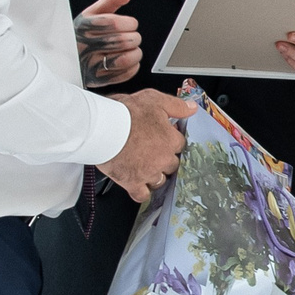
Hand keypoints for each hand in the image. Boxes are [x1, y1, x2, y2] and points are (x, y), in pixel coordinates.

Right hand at [77, 0, 142, 87]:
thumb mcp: (93, 13)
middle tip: (131, 37)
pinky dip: (133, 66)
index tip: (129, 24)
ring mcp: (92, 65)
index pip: (116, 23)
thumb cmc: (84, 32)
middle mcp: (86, 46)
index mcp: (84, 26)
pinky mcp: (99, 79)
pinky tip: (127, 60)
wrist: (67, 58)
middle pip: (124, 41)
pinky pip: (127, 73)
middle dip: (135, 37)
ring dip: (136, 52)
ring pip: (127, 58)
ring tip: (131, 49)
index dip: (130, 23)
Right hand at [98, 87, 191, 202]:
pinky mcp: (133, 183)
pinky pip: (142, 194)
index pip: (179, 145)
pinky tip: (136, 184)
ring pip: (159, 180)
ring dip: (154, 175)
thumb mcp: (154, 100)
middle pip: (171, 165)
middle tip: (150, 152)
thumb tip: (192, 108)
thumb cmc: (124, 113)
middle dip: (163, 159)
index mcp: (170, 140)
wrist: (101, 127)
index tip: (161, 138)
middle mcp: (163, 159)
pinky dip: (140, 191)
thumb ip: (176, 106)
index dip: (169, 140)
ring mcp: (149, 173)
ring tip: (142, 166)